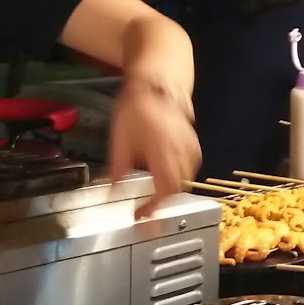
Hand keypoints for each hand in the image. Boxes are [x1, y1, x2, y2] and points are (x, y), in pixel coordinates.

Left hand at [107, 80, 200, 218]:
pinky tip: (165, 173)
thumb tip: (110, 191)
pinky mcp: (193, 143)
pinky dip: (178, 176)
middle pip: (176, 189)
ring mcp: (190, 148)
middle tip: (144, 209)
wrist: (155, 85)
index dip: (152, 209)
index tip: (141, 218)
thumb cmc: (136, 109)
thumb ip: (117, 170)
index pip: (163, 192)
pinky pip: (190, 167)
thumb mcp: (120, 141)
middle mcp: (181, 153)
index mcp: (162, 155)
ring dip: (169, 190)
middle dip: (160, 202)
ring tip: (153, 193)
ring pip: (185, 180)